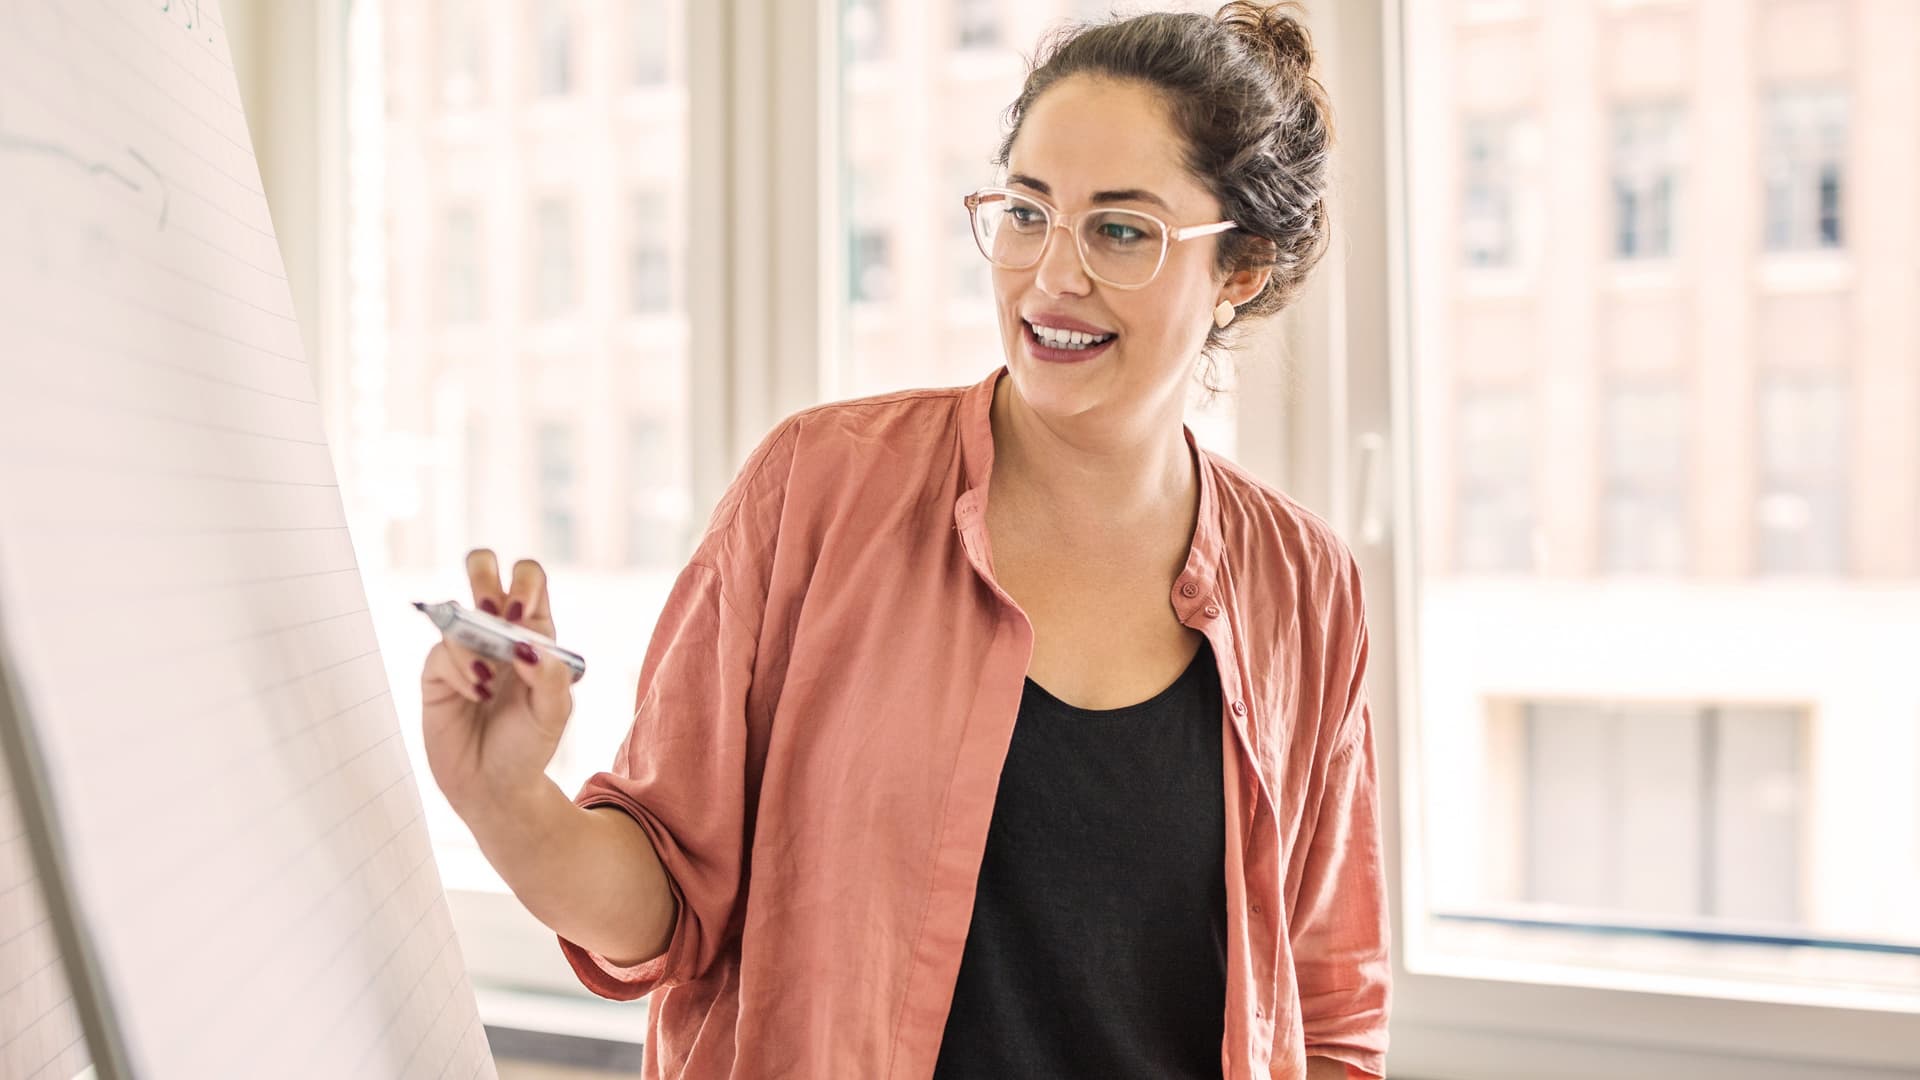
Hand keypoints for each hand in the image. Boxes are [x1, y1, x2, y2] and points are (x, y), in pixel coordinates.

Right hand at [419, 549, 573, 819]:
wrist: (494, 787)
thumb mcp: (554, 714)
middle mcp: (497, 635)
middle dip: (481, 574)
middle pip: (482, 572)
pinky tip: (475, 695)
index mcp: (534, 634)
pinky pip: (439, 652)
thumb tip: (526, 646)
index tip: (520, 614)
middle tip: (490, 610)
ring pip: (455, 611)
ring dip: (472, 642)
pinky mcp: (438, 673)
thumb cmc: (529, 746)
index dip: (524, 582)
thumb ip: (550, 677)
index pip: (529, 581)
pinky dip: (459, 670)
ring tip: (487, 682)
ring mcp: (465, 651)